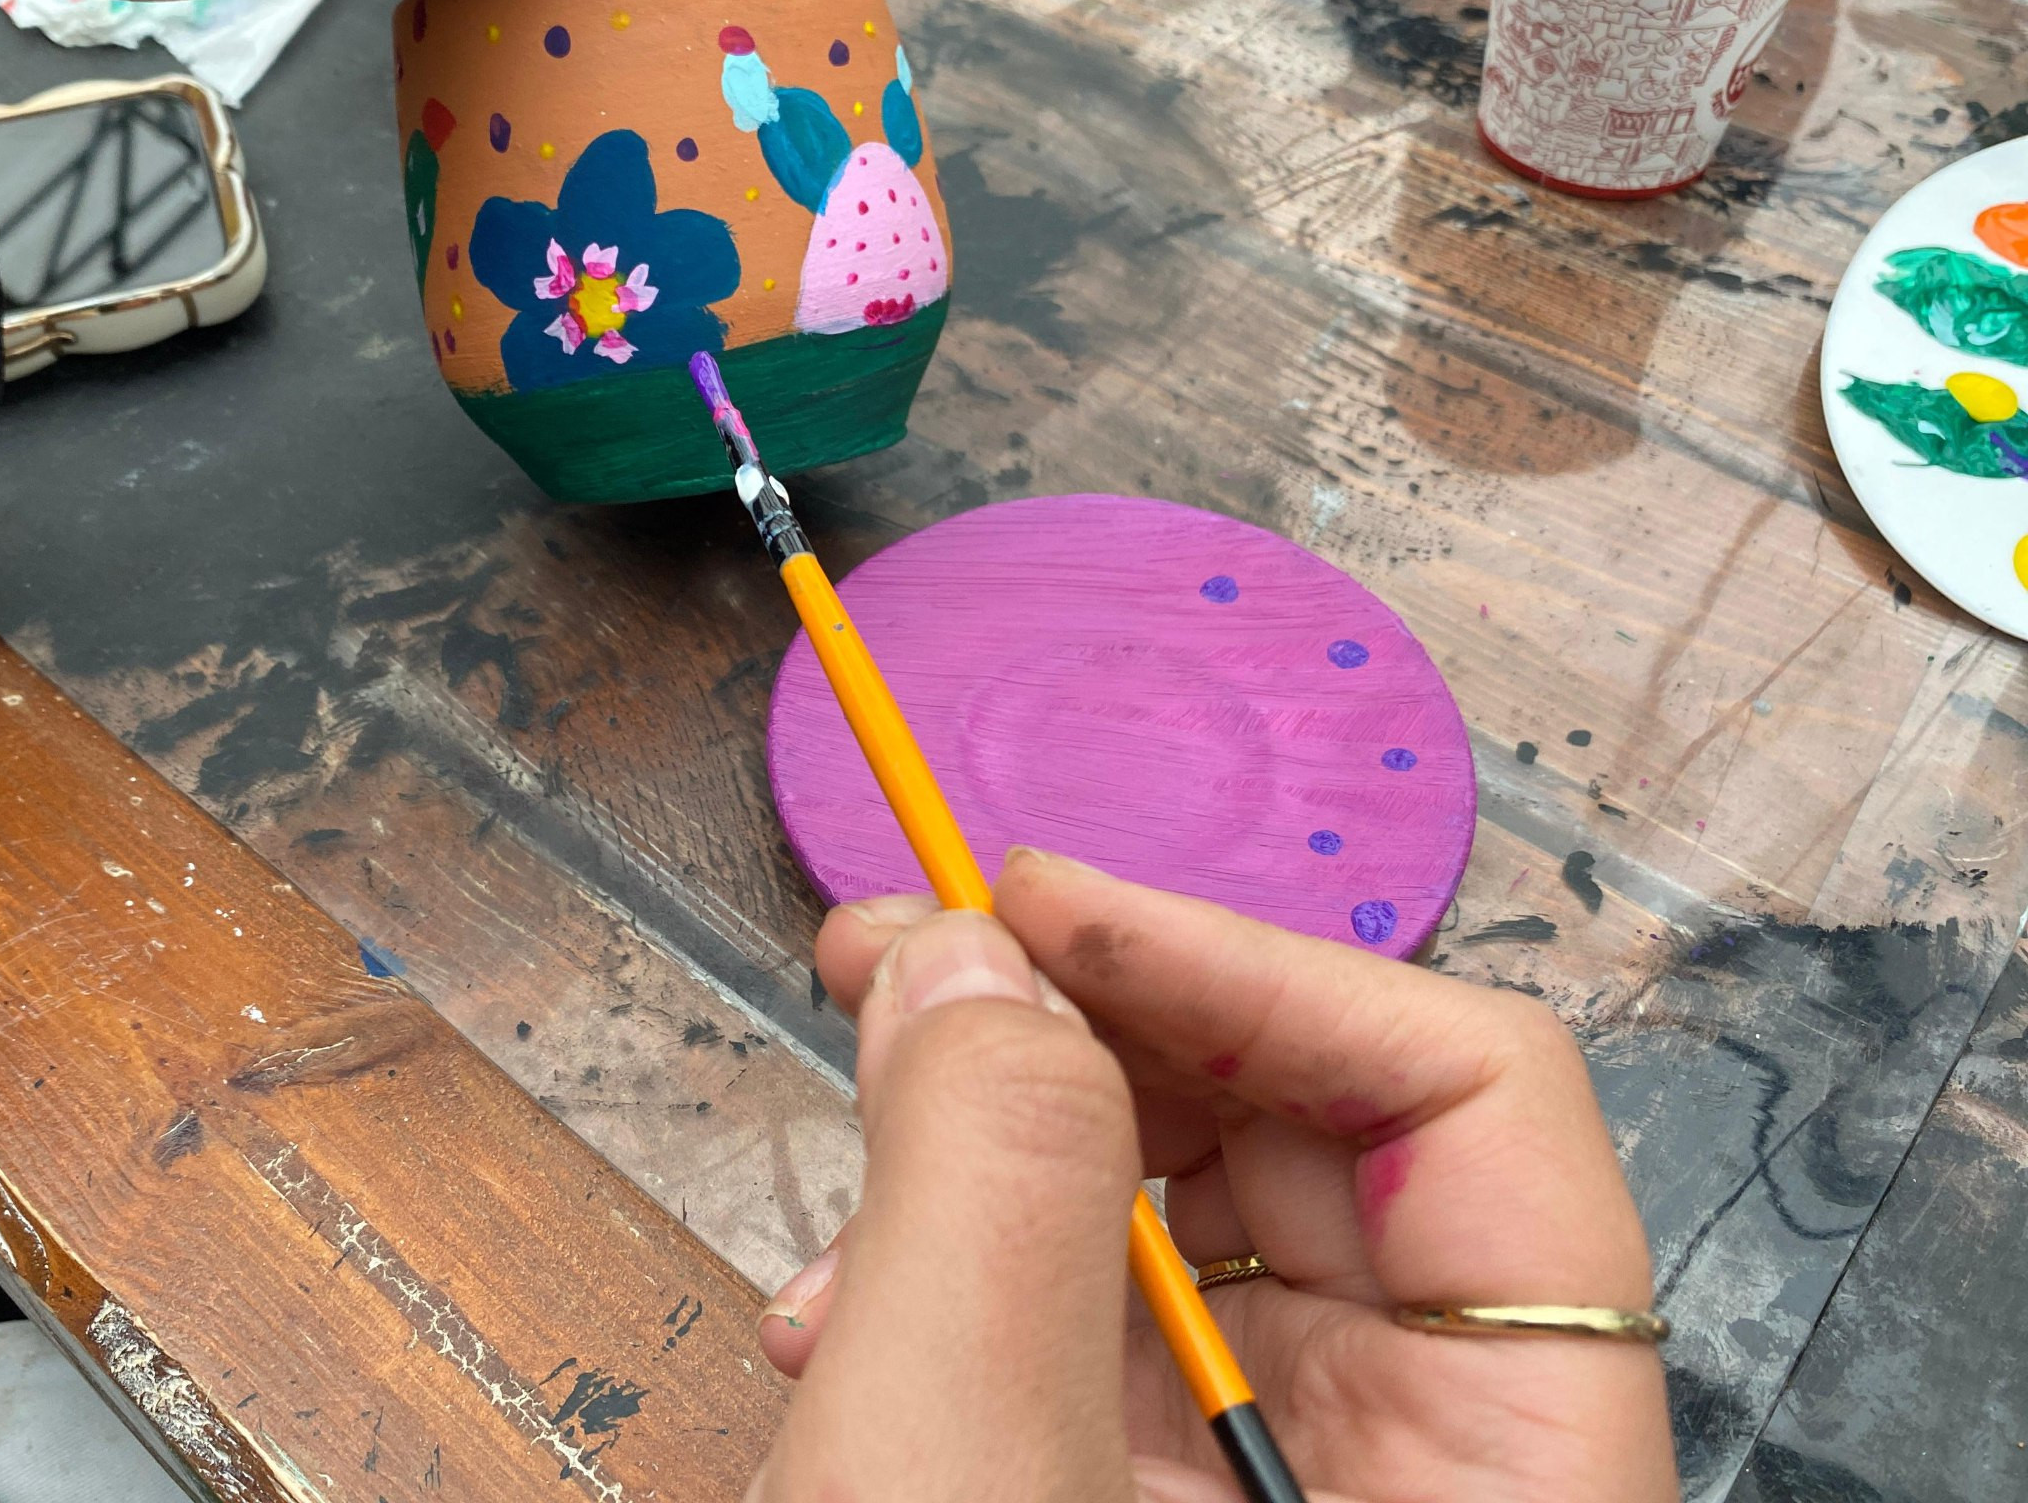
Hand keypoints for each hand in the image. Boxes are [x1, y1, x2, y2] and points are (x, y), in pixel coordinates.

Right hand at [751, 849, 1676, 1501]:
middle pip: (1322, 1140)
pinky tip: (843, 1303)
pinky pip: (1111, 1325)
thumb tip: (966, 946)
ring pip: (1198, 1224)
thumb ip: (988, 1176)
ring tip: (839, 1180)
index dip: (1250, 966)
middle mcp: (1441, 1481)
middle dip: (1087, 1033)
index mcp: (1511, 1489)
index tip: (1028, 906)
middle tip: (892, 961)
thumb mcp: (962, 1469)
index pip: (1479, 1109)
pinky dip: (975, 1268)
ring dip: (999, 1155)